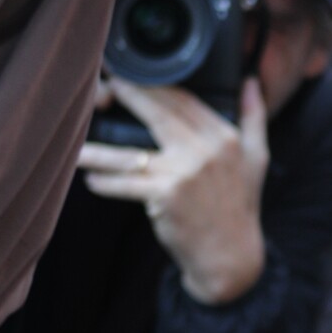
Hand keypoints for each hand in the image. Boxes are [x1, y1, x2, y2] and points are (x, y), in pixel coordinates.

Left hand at [78, 77, 269, 303]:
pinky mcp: (166, 196)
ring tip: (75, 143)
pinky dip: (105, 182)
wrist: (231, 255)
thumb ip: (254, 117)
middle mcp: (206, 150)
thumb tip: (249, 82)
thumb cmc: (240, 205)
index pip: (183, 100)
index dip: (153, 85)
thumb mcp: (256, 158)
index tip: (129, 77)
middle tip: (98, 89)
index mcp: (225, 137)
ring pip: (129, 153)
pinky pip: (125, 183)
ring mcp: (185, 172)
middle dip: (123, 96)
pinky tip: (91, 179)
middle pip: (155, 113)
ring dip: (97, 148)